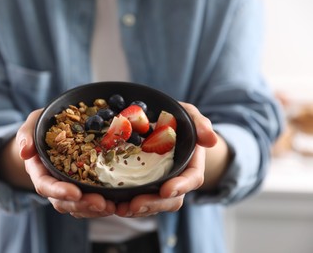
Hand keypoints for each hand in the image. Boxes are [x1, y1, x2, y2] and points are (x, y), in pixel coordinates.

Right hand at [16, 109, 115, 217]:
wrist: (53, 132)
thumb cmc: (42, 127)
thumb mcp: (33, 124)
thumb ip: (27, 134)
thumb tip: (25, 151)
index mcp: (38, 170)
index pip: (45, 185)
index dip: (59, 191)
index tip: (75, 193)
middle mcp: (51, 183)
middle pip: (63, 202)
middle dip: (81, 204)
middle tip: (101, 202)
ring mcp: (66, 188)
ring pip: (76, 207)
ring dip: (93, 210)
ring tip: (111, 206)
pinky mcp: (81, 188)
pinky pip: (87, 203)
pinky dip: (100, 207)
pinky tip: (115, 204)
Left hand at [115, 102, 217, 216]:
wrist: (163, 125)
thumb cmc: (178, 120)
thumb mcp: (189, 115)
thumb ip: (200, 123)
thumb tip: (210, 139)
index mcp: (191, 164)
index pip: (192, 179)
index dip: (180, 186)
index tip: (167, 190)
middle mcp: (178, 179)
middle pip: (172, 199)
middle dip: (154, 204)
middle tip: (135, 205)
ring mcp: (161, 185)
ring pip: (154, 205)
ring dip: (138, 209)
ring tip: (120, 208)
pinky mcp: (145, 187)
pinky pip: (139, 201)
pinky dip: (127, 205)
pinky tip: (114, 206)